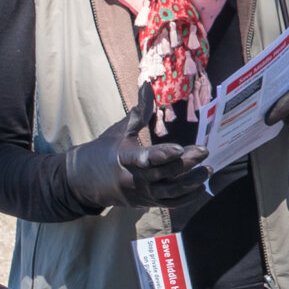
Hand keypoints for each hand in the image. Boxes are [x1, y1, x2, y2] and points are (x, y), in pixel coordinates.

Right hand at [64, 92, 211, 212]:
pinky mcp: (144, 203)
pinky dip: (186, 198)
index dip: (163, 154)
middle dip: (186, 163)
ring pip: (169, 192)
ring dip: (191, 182)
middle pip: (164, 174)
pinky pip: (169, 204)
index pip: (146, 157)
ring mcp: (140, 193)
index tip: (180, 148)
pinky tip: (200, 187)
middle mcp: (133, 178)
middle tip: (204, 152)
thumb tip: (148, 85)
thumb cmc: (103, 151)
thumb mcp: (119, 130)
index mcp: (124, 158)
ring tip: (207, 171)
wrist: (82, 181)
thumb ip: (139, 111)